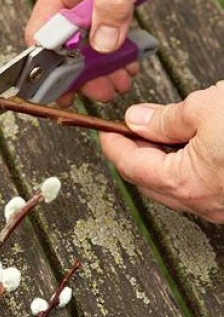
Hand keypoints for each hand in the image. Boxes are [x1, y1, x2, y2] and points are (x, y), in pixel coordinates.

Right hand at [25, 0, 186, 106]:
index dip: (47, 60)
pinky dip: (111, 53)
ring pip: (81, 42)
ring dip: (98, 66)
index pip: (41, 29)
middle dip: (79, 71)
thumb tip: (102, 44)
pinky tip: (124, 63)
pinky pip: (98, 34)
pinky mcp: (101, 2)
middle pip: (61, 42)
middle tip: (99, 91)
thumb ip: (113, 5)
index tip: (62, 85)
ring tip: (116, 82)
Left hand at [100, 82, 223, 222]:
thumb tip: (137, 121)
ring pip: (176, 187)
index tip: (105, 130)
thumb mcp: (204, 110)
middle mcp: (204, 203)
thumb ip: (164, 119)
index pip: (130, 166)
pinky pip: (201, 188)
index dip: (113, 144)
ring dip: (162, 161)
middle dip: (134, 153)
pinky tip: (191, 146)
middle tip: (130, 128)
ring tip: (162, 131)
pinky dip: (187, 168)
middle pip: (149, 180)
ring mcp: (223, 207)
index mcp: (185, 183)